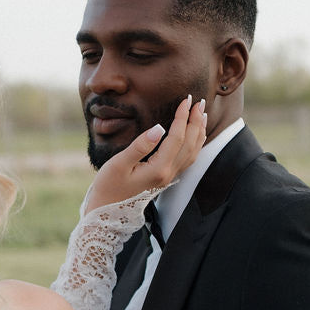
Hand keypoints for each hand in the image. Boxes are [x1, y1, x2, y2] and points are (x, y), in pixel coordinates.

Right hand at [85, 96, 206, 211]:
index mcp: (158, 169)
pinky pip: (188, 159)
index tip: (185, 100)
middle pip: (190, 144)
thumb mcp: (119, 163)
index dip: (182, 117)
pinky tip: (195, 135)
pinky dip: (195, 144)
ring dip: (199, 131)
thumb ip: (140, 146)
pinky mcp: (166, 177)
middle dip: (196, 121)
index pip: (177, 138)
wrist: (107, 209)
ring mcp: (169, 177)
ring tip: (202, 114)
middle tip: (199, 102)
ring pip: (192, 152)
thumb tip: (159, 128)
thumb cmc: (108, 185)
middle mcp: (168, 173)